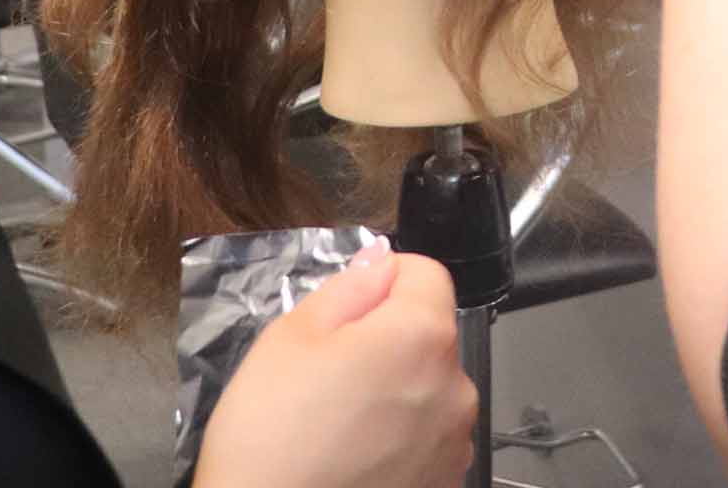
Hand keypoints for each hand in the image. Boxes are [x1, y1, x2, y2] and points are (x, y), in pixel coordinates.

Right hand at [192, 241, 474, 487]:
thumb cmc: (271, 437)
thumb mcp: (291, 337)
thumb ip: (348, 287)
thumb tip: (380, 262)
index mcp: (422, 336)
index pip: (425, 273)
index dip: (384, 280)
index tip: (347, 310)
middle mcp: (455, 389)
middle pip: (428, 334)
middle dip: (386, 338)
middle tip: (328, 371)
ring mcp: (453, 446)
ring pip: (428, 387)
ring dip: (395, 390)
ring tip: (337, 422)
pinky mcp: (443, 486)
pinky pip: (426, 438)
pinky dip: (398, 438)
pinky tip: (352, 458)